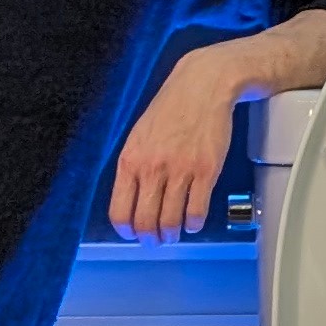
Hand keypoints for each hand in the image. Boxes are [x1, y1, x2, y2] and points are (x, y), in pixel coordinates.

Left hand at [107, 55, 239, 240]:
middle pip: (145, 222)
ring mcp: (180, 170)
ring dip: (172, 234)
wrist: (203, 85)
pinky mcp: (206, 171)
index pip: (120, 211)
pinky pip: (197, 211)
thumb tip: (132, 197)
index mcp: (131, 159)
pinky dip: (194, 224)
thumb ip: (134, 166)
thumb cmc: (172, 108)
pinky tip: (193, 221)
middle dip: (150, 239)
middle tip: (156, 240)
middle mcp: (152, 167)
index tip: (133, 233)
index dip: (127, 230)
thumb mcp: (139, 134)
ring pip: (171, 222)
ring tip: (174, 233)